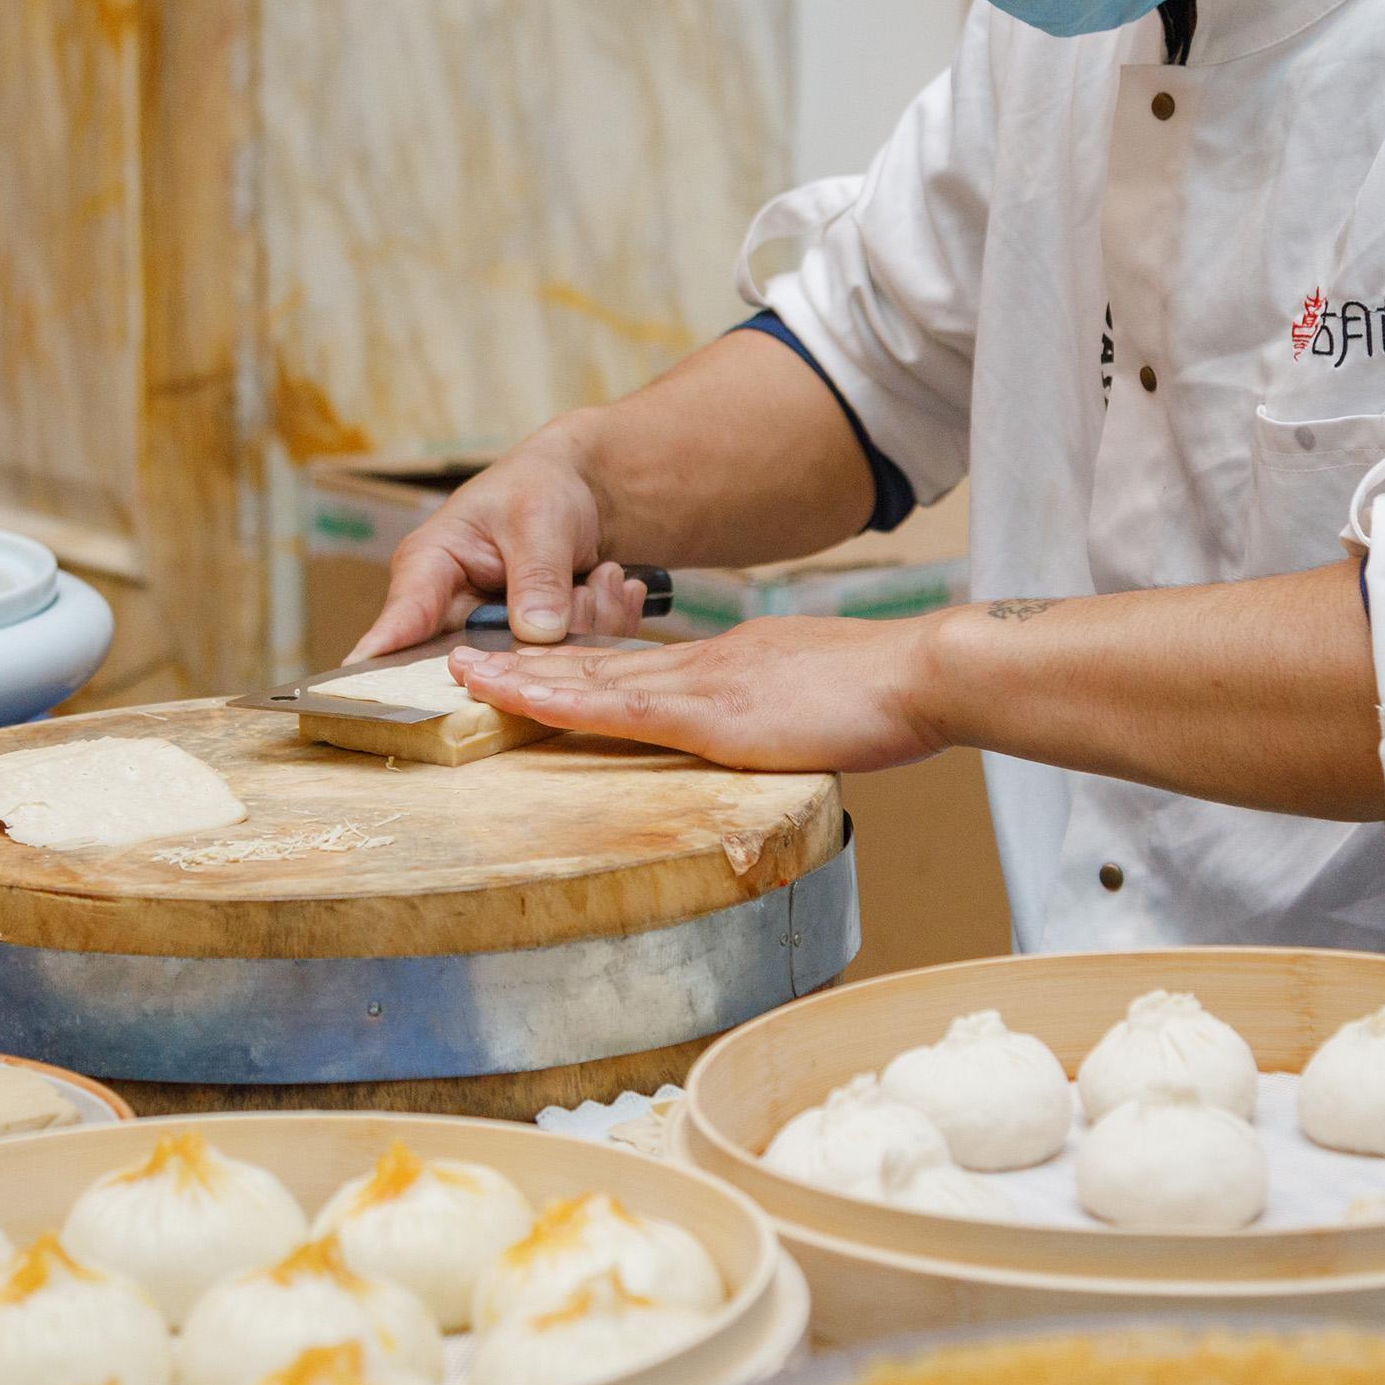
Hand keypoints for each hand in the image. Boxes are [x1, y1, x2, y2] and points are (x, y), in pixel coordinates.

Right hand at [348, 432, 652, 658]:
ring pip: (532, 669)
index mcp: (428, 569)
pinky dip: (599, 627)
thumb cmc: (538, 487)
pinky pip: (566, 663)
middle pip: (478, 664)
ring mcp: (490, 639)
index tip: (377, 698)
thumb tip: (535, 633)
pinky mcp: (528, 651)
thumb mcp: (538, 519)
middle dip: (542, 639)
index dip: (386, 667)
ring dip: (583, 625)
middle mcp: (449, 614)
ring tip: (601, 576)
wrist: (580, 489)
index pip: (398, 626)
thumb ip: (536, 575)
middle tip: (587, 590)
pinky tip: (607, 586)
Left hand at [447, 614, 945, 772]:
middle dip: (529, 662)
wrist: (921, 675)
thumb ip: (781, 712)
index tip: (529, 663)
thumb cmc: (889, 697)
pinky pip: (613, 709)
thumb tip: (770, 728)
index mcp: (728, 664)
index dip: (577, 665)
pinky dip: (555, 702)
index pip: (637, 667)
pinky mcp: (707, 713)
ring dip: (522, 676)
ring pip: (590, 680)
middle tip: (464, 656)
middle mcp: (701, 664)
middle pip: (598, 666)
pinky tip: (513, 698)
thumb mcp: (818, 699)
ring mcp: (700, 684)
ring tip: (463, 670)